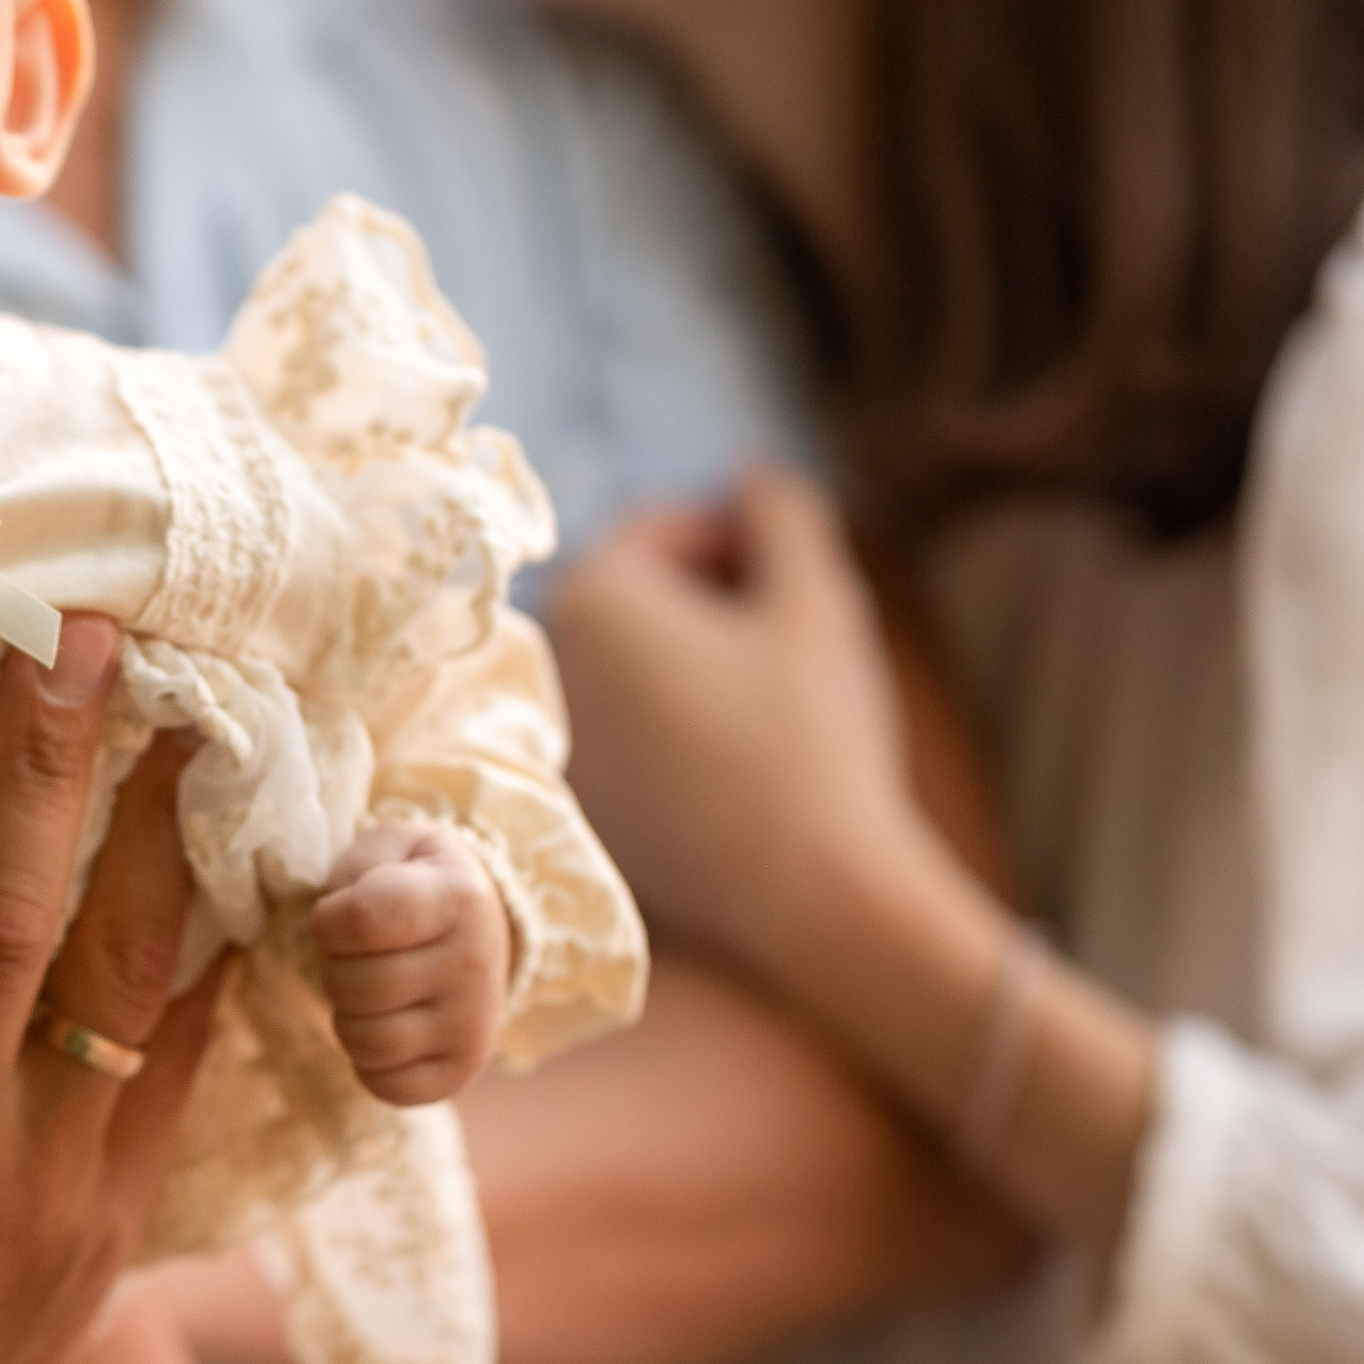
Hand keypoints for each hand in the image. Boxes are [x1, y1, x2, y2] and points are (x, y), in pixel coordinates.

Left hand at [313, 821, 511, 1105]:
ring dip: (347, 1016)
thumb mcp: (396, 847)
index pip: (359, 921)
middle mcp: (474, 964)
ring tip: (369, 991)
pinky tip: (385, 1027)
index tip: (338, 917)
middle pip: (355, 987)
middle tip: (356, 957)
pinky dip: (368, 1064)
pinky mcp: (462, 1070)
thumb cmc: (419, 885)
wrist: (483, 931)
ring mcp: (472, 1024)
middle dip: (335, 968)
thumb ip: (360, 862)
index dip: (328, 921)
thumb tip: (342, 911)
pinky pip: (387, 1088)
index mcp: (457, 897)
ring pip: (366, 1041)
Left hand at [551, 466, 928, 991]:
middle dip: (708, 597)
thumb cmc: (811, 734)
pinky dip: (675, 725)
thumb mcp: (815, 599)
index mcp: (590, 599)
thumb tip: (751, 473)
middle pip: (630, 598)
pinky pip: (626, 736)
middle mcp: (548, 668)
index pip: (652, 531)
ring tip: (772, 693)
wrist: (809, 889)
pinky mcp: (582, 808)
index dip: (730, 535)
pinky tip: (743, 756)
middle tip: (788, 627)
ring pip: (628, 669)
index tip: (788, 568)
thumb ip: (781, 513)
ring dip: (692, 660)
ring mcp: (556, 745)